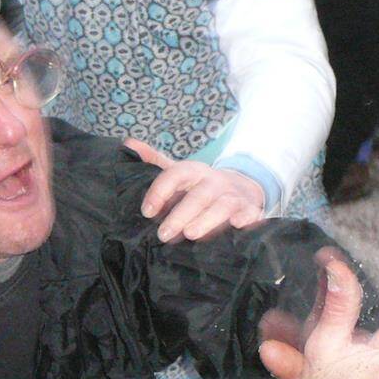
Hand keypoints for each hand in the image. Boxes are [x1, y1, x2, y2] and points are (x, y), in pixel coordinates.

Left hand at [125, 137, 264, 242]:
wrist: (242, 188)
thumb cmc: (201, 186)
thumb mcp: (180, 173)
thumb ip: (155, 162)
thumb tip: (128, 143)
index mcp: (194, 172)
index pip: (176, 174)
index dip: (160, 191)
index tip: (146, 211)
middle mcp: (214, 182)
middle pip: (199, 195)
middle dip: (181, 214)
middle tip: (163, 234)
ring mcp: (233, 196)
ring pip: (223, 206)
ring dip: (208, 219)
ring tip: (191, 234)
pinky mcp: (250, 210)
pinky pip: (250, 213)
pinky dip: (246, 219)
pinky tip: (236, 226)